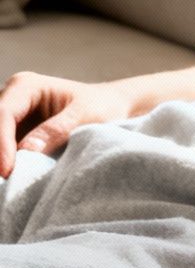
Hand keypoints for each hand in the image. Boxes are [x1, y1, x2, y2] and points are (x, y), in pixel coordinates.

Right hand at [0, 72, 136, 176]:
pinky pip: (3, 149)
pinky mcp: (13, 133)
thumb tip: (27, 150)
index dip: (1, 143)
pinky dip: (5, 161)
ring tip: (7, 181)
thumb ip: (57, 130)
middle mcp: (12, 98)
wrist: (111, 107)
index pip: (3, 114)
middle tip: (4, 179)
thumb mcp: (86, 116)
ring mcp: (11, 117)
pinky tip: (10, 178)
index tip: (7, 170)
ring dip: (0, 158)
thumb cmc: (102, 106)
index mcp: (26, 86)